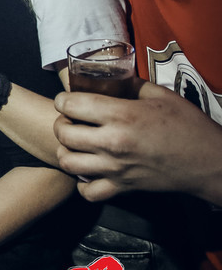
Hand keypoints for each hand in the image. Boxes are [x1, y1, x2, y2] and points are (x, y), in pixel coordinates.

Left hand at [54, 81, 221, 204]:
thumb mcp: (160, 95)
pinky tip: (89, 170)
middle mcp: (113, 142)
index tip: (68, 99)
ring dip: (67, 151)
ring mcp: (115, 168)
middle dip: (61, 123)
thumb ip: (131, 85)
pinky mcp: (122, 188)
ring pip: (67, 162)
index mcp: (121, 115)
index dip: (63, 99)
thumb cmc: (188, 126)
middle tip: (71, 120)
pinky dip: (82, 183)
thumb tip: (111, 78)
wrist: (209, 162)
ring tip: (77, 144)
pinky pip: (87, 192)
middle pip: (63, 133)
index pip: (70, 104)